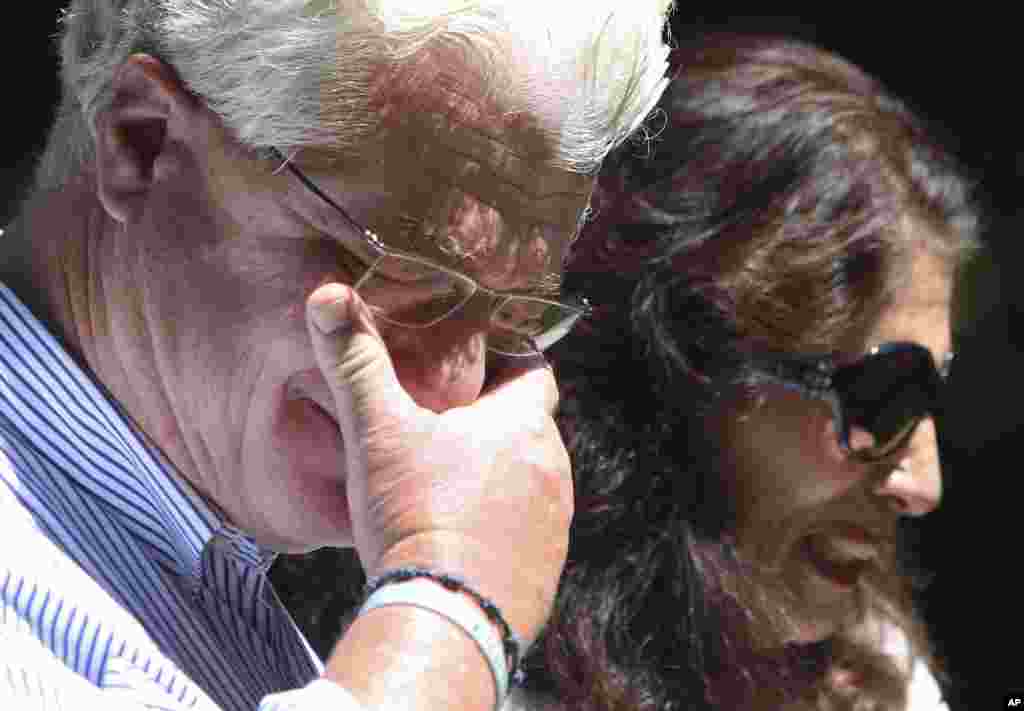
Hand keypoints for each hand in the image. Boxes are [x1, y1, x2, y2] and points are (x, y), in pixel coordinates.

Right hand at [306, 282, 572, 643]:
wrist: (447, 619)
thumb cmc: (418, 516)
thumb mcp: (378, 432)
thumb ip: (356, 363)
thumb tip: (328, 296)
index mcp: (523, 422)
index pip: (533, 369)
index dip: (507, 359)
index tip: (474, 361)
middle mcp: (554, 467)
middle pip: (528, 426)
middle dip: (493, 421)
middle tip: (444, 423)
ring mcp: (555, 522)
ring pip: (529, 478)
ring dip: (498, 475)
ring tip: (448, 483)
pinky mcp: (547, 569)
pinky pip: (527, 530)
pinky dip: (501, 523)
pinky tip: (460, 534)